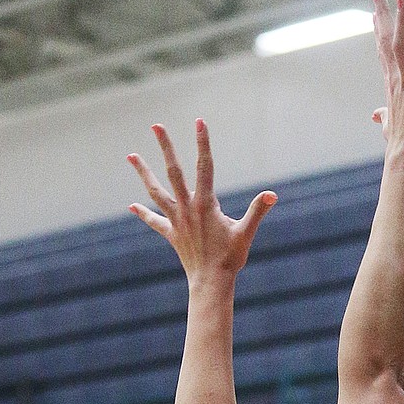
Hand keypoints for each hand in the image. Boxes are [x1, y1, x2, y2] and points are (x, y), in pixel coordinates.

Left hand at [128, 121, 275, 281]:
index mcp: (205, 203)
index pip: (204, 166)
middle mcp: (187, 207)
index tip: (200, 122)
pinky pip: (155, 221)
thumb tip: (272, 194)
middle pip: (173, 171)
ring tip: (131, 155)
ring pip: (156, 191)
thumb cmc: (230, 258)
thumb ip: (258, 211)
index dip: (203, 143)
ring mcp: (176, 220)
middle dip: (166, 146)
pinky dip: (144, 213)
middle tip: (156, 125)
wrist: (210, 282)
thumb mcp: (246, 232)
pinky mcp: (171, 234)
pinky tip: (133, 205)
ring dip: (143, 173)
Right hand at [369, 0, 403, 159]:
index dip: (379, 29)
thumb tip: (375, 114)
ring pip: (401, 46)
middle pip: (386, 40)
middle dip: (382, 14)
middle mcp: (395, 79)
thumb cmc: (401, 142)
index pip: (382, 50)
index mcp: (391, 83)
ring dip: (401, 21)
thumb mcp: (389, 125)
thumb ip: (383, 115)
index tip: (375, 10)